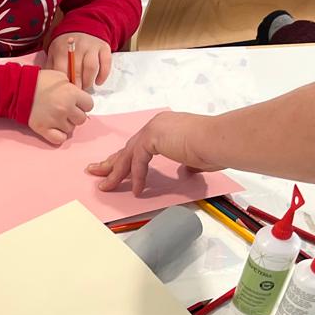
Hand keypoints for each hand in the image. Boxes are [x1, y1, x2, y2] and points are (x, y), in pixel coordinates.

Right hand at [28, 68, 94, 145]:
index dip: (83, 104)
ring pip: (70, 129)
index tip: (77, 103)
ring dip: (66, 124)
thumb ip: (73, 87)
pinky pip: (59, 139)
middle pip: (81, 119)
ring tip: (57, 117)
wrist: (19, 89)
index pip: (89, 105)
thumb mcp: (61, 77)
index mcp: (72, 94)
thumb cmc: (40, 81)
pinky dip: (59, 136)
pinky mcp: (44, 129)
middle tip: (66, 111)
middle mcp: (66, 108)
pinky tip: (55, 129)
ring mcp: (55, 120)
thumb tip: (78, 96)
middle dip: (75, 115)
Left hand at [45, 32, 111, 90]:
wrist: (85, 24)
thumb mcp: (54, 51)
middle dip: (76, 86)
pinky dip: (103, 75)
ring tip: (85, 87)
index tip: (64, 92)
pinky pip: (105, 63)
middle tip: (76, 94)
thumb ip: (50, 66)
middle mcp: (77, 46)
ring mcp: (92, 46)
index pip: (62, 70)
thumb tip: (47, 82)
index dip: (64, 84)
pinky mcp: (104, 47)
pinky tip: (98, 82)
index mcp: (62, 49)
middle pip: (77, 71)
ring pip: (91, 68)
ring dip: (88, 82)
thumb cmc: (66, 44)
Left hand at [86, 111, 222, 194]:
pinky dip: (137, 176)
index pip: (140, 145)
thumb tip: (186, 170)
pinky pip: (138, 161)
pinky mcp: (153, 137)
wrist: (219, 140)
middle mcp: (157, 124)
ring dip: (115, 172)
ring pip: (128, 154)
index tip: (114, 169)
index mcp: (166, 127)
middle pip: (128, 148)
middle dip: (111, 162)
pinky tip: (137, 190)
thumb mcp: (196, 158)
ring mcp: (153, 129)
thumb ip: (186, 163)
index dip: (126, 159)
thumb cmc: (214, 148)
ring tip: (105, 186)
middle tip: (95, 172)